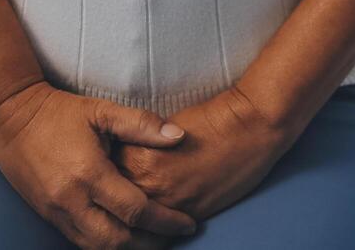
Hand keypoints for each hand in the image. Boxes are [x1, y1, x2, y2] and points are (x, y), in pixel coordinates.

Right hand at [0, 82, 196, 249]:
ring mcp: (56, 212)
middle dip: (151, 243)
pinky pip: (80, 242)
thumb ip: (142, 124)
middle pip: (117, 241)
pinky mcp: (47, 216)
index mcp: (89, 174)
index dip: (166, 221)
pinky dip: (105, 245)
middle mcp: (71, 200)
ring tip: (155, 239)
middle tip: (175, 235)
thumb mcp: (102, 110)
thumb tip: (179, 136)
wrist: (9, 118)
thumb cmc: (60, 113)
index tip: (188, 223)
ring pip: (97, 248)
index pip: (136, 211)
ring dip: (129, 248)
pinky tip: (125, 236)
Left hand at [115, 87, 292, 221]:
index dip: (105, 177)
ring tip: (132, 221)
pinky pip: (160, 235)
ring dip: (132, 225)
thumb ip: (139, 146)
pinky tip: (154, 229)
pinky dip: (155, 234)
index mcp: (137, 157)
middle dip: (113, 204)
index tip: (106, 178)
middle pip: (115, 204)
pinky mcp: (189, 215)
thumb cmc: (211, 120)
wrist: (251, 127)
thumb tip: (124, 162)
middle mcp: (147, 184)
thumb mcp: (163, 128)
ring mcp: (169, 203)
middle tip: (115, 202)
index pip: (104, 177)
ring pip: (135, 225)